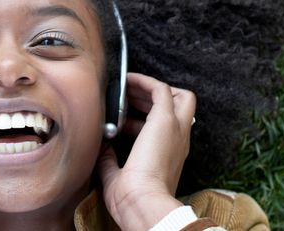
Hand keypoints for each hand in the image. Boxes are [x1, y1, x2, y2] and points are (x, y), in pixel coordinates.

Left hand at [98, 72, 195, 229]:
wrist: (143, 203)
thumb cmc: (132, 199)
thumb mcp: (117, 177)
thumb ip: (110, 161)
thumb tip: (103, 147)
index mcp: (171, 156)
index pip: (166, 129)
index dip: (142, 121)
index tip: (122, 122)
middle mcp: (178, 141)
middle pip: (181, 107)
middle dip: (153, 99)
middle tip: (128, 99)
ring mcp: (175, 129)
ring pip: (177, 95)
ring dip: (150, 89)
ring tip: (127, 87)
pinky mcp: (165, 119)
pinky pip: (160, 88)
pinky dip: (144, 81)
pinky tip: (127, 80)